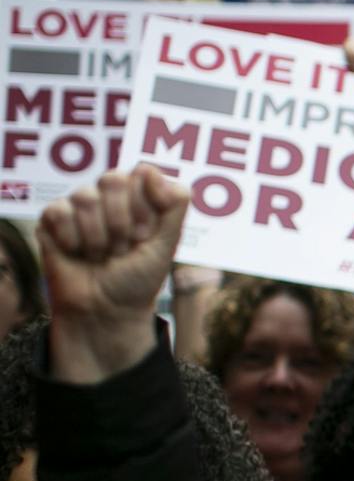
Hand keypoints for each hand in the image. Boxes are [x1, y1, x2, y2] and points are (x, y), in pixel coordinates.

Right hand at [40, 166, 189, 382]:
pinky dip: (72, 240)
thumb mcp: (167, 245)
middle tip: (123, 248)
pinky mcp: (52, 219)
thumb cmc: (138, 279)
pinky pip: (59, 212)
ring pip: (86, 197)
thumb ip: (174, 206)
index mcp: (139, 198)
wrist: (107, 311)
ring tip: (101, 256)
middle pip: (113, 178)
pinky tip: (77, 254)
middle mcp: (108, 197)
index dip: (145, 208)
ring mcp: (79, 206)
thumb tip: (150, 170)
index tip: (145, 236)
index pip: (142, 174)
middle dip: (123, 222)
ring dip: (98, 237)